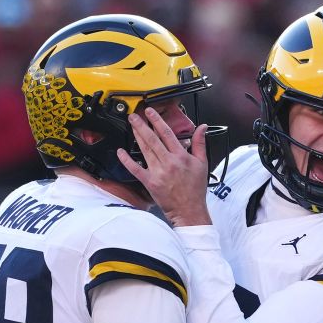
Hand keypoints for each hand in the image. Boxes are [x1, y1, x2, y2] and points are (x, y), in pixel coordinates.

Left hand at [116, 109, 212, 227]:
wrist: (189, 210)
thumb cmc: (195, 189)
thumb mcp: (202, 163)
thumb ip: (200, 143)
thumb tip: (202, 127)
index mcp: (181, 156)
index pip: (167, 133)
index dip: (157, 121)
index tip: (150, 112)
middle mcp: (169, 162)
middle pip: (153, 139)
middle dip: (142, 125)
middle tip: (134, 116)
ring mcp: (158, 172)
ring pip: (145, 150)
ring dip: (137, 136)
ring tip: (131, 126)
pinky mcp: (150, 182)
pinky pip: (136, 169)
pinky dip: (127, 160)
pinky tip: (121, 152)